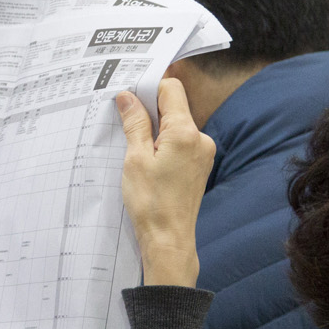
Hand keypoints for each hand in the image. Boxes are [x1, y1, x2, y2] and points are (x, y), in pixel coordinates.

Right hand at [115, 79, 215, 287]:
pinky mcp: (200, 165)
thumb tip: (128, 97)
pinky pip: (181, 143)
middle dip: (149, 112)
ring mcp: (203, 152)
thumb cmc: (151, 203)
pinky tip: (148, 162)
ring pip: (176, 126)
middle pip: (174, 107)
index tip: (128, 100)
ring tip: (135, 152)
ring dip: (155, 131)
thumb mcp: (135, 158)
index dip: (148, 90)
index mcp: (185, 132)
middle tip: (125, 126)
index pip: (171, 89)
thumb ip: (134, 123)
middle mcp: (201, 139)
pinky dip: (164, 145)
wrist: (169, 239)